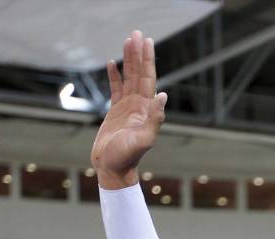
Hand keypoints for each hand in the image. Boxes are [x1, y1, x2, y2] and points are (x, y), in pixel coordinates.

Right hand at [91, 30, 166, 188]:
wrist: (113, 169)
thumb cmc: (127, 158)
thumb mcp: (143, 140)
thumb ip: (155, 119)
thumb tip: (163, 96)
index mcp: (146, 109)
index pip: (148, 78)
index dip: (147, 60)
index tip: (147, 42)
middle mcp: (139, 105)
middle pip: (139, 73)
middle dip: (138, 53)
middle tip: (137, 33)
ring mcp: (128, 108)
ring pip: (128, 78)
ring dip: (128, 60)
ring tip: (127, 41)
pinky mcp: (116, 112)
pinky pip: (115, 89)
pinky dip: (114, 76)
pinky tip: (112, 63)